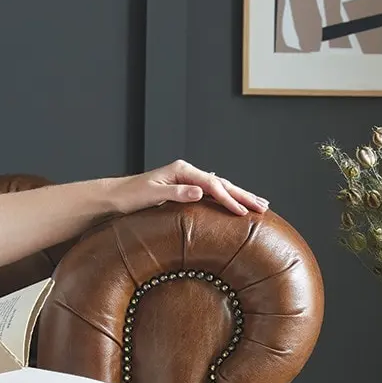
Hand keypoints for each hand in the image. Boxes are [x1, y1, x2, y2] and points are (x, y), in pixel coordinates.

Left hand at [111, 160, 268, 216]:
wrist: (117, 196)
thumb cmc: (131, 196)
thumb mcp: (152, 194)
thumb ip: (177, 192)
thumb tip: (200, 192)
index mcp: (182, 170)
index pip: (212, 185)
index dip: (229, 199)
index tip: (243, 212)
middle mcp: (188, 173)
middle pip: (222, 184)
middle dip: (244, 195)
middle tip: (264, 206)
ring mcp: (188, 180)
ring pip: (220, 188)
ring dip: (241, 196)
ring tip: (260, 204)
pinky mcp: (187, 189)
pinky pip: (213, 194)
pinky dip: (228, 199)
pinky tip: (239, 203)